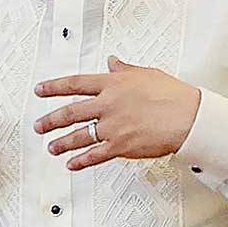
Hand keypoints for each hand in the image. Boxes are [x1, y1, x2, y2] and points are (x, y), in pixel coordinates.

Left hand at [33, 56, 201, 170]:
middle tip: (39, 126)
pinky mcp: (120, 146)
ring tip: (51, 147)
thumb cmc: (173, 95)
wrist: (189, 117)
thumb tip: (113, 62)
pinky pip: (94, 155)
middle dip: (50, 121)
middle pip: (70, 113)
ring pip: (78, 136)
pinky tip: (72, 164)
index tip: (40, 90)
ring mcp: (113, 127)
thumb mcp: (147, 74)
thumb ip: (125, 69)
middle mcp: (109, 104)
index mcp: (114, 84)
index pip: (76, 84)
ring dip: (61, 143)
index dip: (54, 87)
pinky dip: (80, 161)